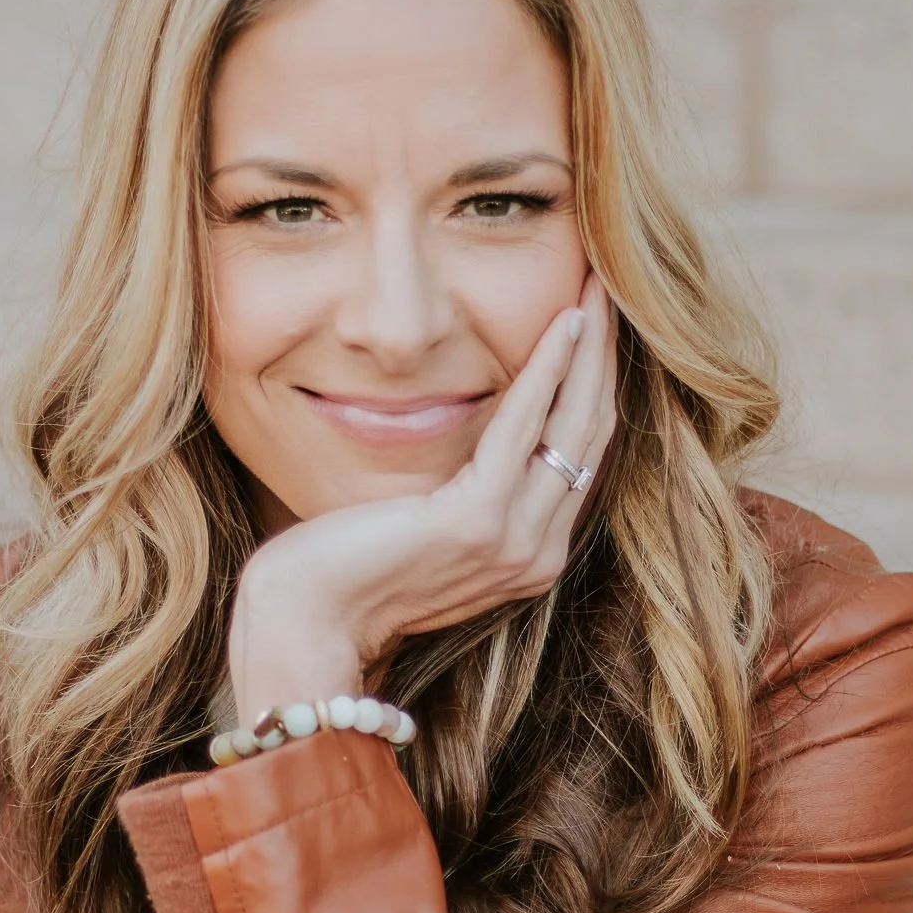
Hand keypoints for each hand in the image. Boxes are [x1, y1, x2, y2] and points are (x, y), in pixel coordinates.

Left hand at [227, 272, 616, 723]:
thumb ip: (459, 494)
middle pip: (592, 435)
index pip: (580, 456)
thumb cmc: (343, 575)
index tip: (593, 320)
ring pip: (576, 427)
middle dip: (605, 357)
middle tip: (607, 285)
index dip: (593, 384)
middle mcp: (536, 554)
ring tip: (594, 287)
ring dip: (590, 351)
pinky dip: (548, 371)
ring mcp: (513, 542)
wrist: (306, 627)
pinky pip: (524, 429)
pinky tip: (562, 324)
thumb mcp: (419, 527)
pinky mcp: (477, 522)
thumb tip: (467, 436)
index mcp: (529, 556)